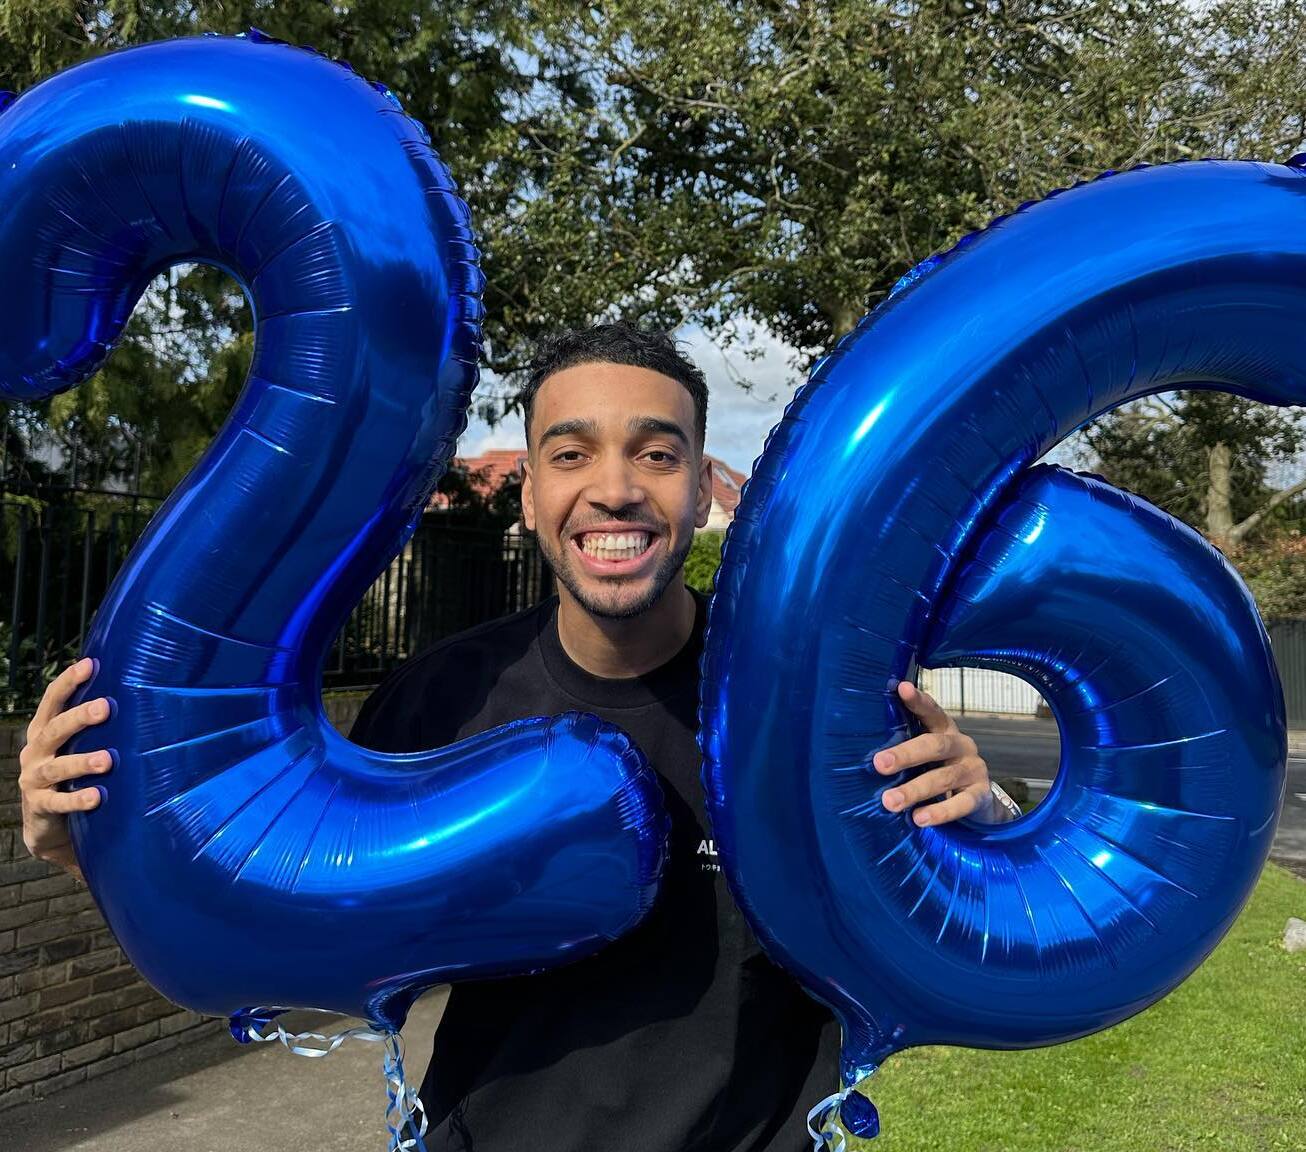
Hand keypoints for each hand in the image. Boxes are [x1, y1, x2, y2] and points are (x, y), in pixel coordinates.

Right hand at [18, 657, 113, 880]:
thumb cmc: (71, 775)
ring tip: (107, 760)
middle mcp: (35, 752)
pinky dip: (77, 799)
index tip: (90, 664)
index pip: (52, 701)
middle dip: (79, 717)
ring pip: (58, 767)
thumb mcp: (74, 746)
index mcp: (43, 732)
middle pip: (55, 730)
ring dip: (82, 762)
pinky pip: (58, 803)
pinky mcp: (40, 806)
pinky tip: (96, 797)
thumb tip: (134, 690)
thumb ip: (92, 727)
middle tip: (105, 707)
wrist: (46, 825)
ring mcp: (34, 779)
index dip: (68, 682)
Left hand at [873, 680, 992, 826]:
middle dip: (905, 755)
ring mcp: (973, 769)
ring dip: (915, 790)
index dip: (918, 701)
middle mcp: (961, 745)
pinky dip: (940, 811)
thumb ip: (906, 746)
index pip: (932, 711)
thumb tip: (862, 750)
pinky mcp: (980, 795)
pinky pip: (961, 804)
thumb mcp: (926, 754)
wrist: (979, 798)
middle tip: (879, 763)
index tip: (901, 688)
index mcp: (945, 729)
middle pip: (934, 746)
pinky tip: (920, 818)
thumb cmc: (938, 768)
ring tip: (890, 802)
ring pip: (943, 778)